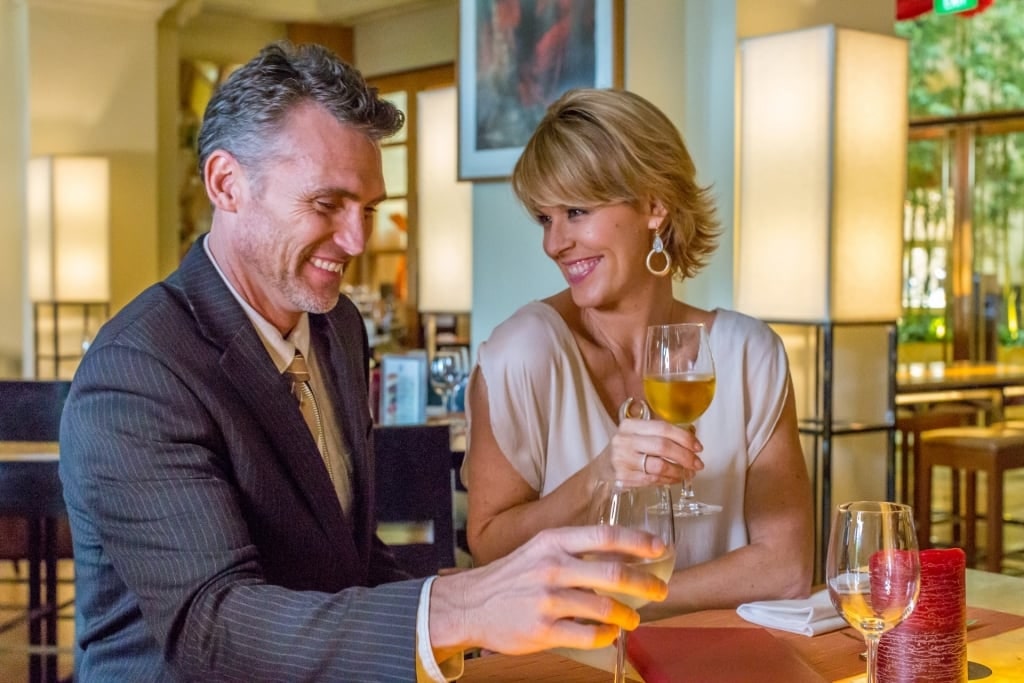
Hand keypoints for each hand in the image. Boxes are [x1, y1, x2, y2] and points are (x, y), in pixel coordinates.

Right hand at [427, 526, 668, 657]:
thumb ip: (574, 551)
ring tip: (634, 619)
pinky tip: (609, 634)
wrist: (469, 604)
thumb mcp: (539, 551)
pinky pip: (588, 635)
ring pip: (605, 608)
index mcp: (553, 542)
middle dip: (645, 584)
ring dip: (628, 615)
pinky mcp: (542, 630)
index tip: (661, 549)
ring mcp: (546, 600)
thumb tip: (621, 558)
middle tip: (659, 591)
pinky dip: (606, 636)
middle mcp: (551, 567)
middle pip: (613, 574)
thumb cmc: (512, 577)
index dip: (638, 542)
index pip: (605, 535)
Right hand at [604, 418, 703, 486]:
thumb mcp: (637, 435)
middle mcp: (624, 441)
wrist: (602, 470)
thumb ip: (660, 434)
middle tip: (697, 463)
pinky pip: (653, 479)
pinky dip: (668, 480)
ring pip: (660, 466)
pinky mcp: (624, 478)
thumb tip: (691, 439)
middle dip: (685, 456)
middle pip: (663, 446)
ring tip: (688, 473)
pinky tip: (674, 478)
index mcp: (630, 425)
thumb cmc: (626, 451)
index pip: (663, 428)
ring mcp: (622, 460)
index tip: (698, 447)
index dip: (684, 438)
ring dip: (679, 471)